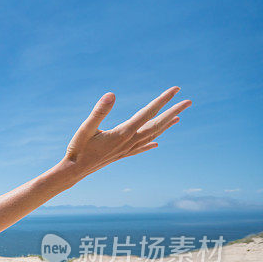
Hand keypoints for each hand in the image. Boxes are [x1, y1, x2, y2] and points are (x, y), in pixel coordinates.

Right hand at [60, 87, 190, 179]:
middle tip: (188, 101)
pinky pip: (141, 148)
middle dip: (173, 112)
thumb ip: (99, 111)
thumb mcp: (86, 127)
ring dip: (165, 126)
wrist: (74, 172)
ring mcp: (126, 149)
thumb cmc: (78, 149)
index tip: (176, 89)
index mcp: (123, 132)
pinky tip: (157, 143)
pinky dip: (151, 144)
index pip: (148, 112)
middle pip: (157, 125)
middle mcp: (129, 141)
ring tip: (178, 118)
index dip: (163, 100)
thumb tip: (111, 94)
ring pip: (152, 136)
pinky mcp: (120, 155)